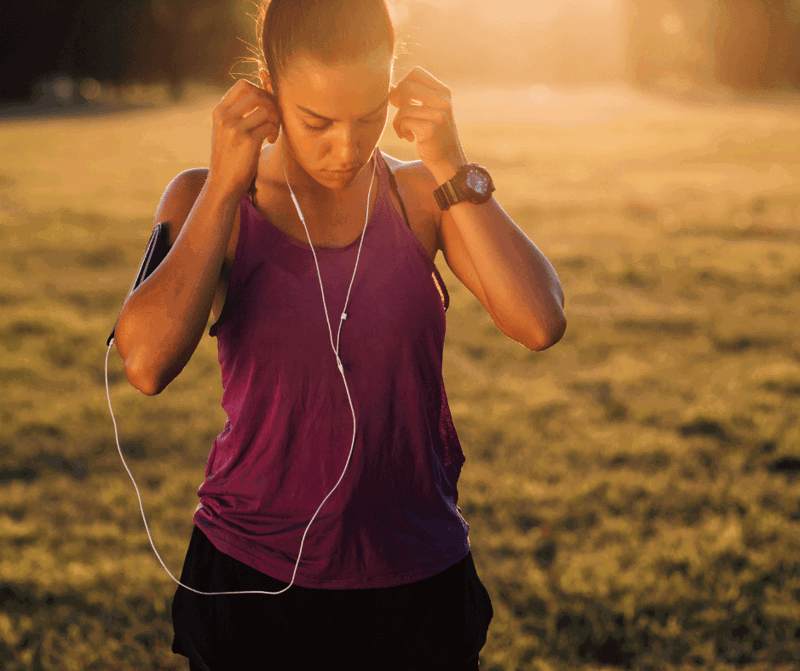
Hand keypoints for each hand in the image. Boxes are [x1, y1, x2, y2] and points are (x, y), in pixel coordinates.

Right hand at [207, 79, 280, 199]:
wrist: (222, 183)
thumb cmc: (229, 157)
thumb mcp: (225, 130)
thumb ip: (236, 113)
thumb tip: (262, 94)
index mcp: (219, 111)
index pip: (242, 85)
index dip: (260, 90)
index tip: (265, 105)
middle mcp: (225, 117)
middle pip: (256, 93)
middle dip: (271, 103)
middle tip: (274, 117)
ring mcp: (235, 129)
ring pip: (266, 110)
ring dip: (275, 119)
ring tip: (272, 131)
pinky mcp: (248, 142)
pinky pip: (270, 126)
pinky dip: (274, 132)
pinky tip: (269, 140)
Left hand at [389, 67, 466, 183]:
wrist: (448, 161)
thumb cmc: (433, 136)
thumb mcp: (426, 112)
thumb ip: (410, 98)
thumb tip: (387, 86)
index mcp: (444, 91)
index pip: (415, 72)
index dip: (402, 84)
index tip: (402, 101)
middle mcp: (444, 100)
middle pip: (406, 86)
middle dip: (398, 102)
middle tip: (402, 117)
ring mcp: (439, 114)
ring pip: (403, 107)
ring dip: (398, 121)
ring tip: (405, 131)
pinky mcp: (431, 128)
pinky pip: (404, 121)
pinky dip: (401, 130)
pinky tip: (409, 138)